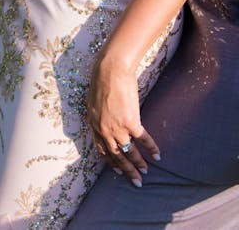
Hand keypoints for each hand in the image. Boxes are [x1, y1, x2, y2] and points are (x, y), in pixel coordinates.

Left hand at [87, 53, 159, 187]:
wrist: (111, 69)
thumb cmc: (101, 79)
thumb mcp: (93, 100)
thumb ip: (99, 114)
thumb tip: (105, 121)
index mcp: (93, 123)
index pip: (101, 149)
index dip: (110, 161)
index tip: (118, 170)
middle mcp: (103, 129)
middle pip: (115, 155)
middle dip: (126, 170)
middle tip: (135, 181)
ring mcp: (117, 127)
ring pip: (129, 151)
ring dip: (138, 163)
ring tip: (146, 172)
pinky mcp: (130, 121)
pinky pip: (143, 139)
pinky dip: (151, 148)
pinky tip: (157, 155)